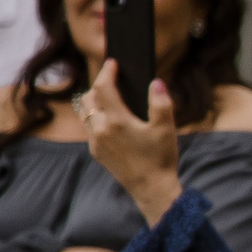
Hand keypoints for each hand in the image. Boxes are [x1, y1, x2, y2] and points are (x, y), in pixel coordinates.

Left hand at [77, 59, 183, 225]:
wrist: (151, 189)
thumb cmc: (160, 159)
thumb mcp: (166, 129)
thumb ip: (161, 103)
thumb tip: (156, 82)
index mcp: (116, 121)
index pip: (103, 87)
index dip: (107, 71)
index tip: (113, 63)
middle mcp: (100, 129)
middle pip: (89, 97)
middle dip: (99, 85)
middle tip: (114, 81)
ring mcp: (95, 141)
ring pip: (85, 112)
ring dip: (95, 101)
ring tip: (110, 99)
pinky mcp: (96, 151)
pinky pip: (89, 127)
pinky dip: (96, 118)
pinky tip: (111, 121)